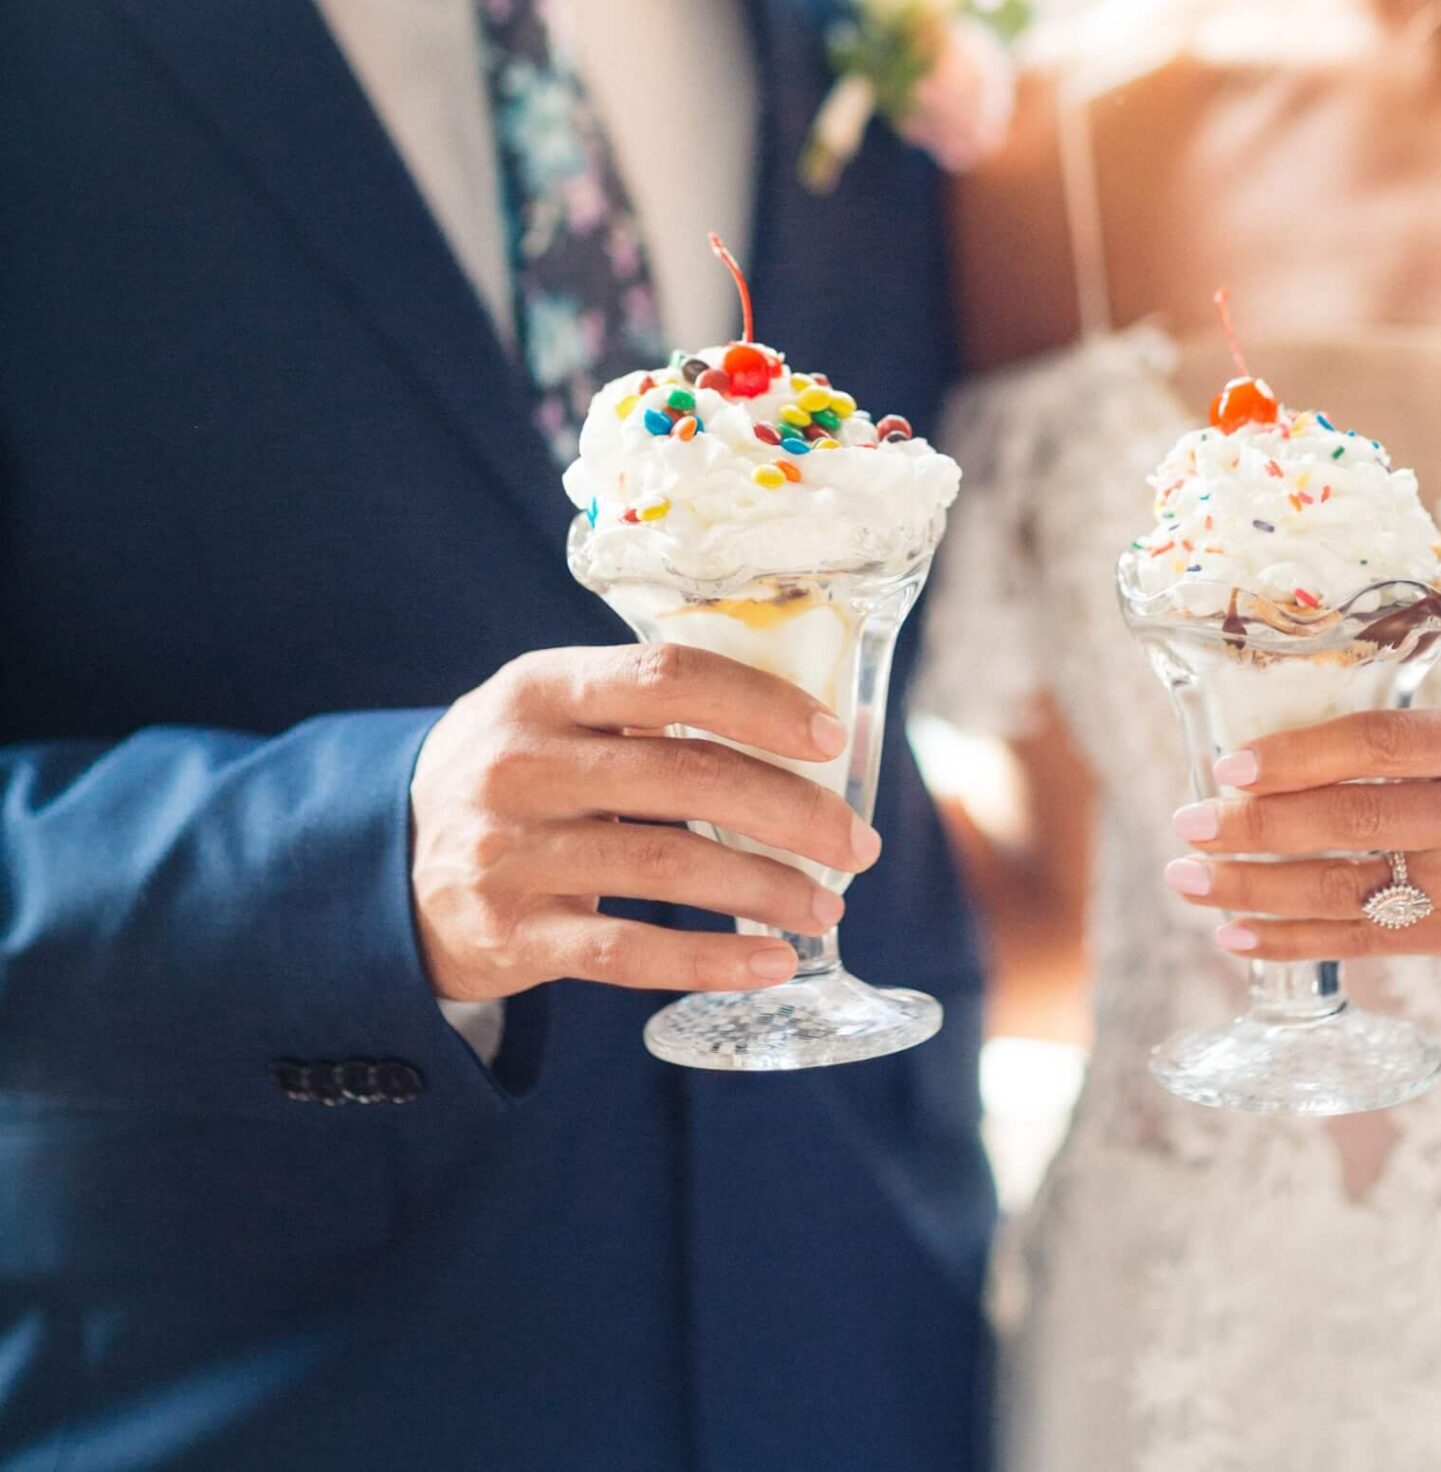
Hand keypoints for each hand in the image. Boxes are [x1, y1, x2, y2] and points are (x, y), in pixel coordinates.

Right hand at [410, 642, 880, 1002]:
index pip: (668, 677)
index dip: (760, 703)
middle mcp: (521, 764)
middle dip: (792, 812)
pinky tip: (771, 963)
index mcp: (540, 687)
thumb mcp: (549, 710)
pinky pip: (628, 952)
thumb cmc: (512, 771)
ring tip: (826, 906)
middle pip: (686, 778)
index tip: (830, 738)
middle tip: (857, 844)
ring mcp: (510, 852)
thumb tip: (804, 725)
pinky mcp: (510, 934)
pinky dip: (710, 960)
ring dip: (766, 889)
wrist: (383, 864)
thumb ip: (645, 706)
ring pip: (669, 868)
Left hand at [1162, 703, 1440, 1007]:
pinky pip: (1365, 940)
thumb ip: (1407, 739)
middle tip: (1187, 824)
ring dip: (1257, 887)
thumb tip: (1273, 741)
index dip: (1298, 755)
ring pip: (1349, 887)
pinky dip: (1293, 938)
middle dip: (1257, 824)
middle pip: (1356, 818)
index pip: (1382, 742)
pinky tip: (1237, 933)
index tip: (1228, 765)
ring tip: (1191, 880)